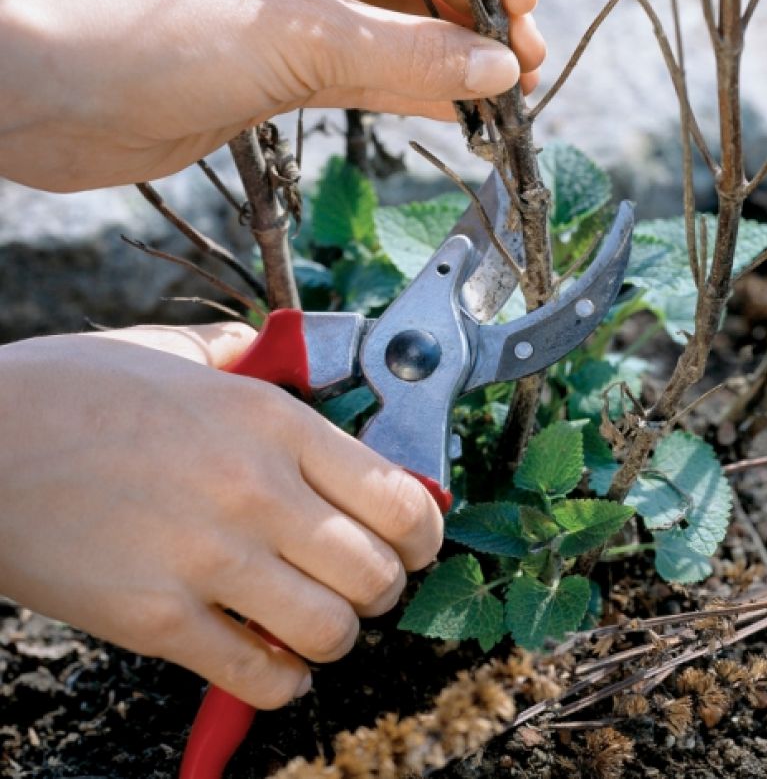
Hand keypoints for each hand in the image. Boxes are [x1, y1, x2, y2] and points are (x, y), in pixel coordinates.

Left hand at [0, 0, 544, 190]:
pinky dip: (416, 87)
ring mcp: (302, 7)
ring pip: (401, 24)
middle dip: (480, 14)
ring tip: (508, 96)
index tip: (522, 8)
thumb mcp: (303, 35)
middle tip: (525, 70)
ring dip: (455, 56)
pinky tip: (461, 109)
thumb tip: (501, 69)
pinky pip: (373, 69)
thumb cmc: (162, 32)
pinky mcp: (289, 64)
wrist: (68, 96)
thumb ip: (411, 53)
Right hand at [0, 323, 442, 707]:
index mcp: (272, 422)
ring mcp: (208, 559)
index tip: (416, 541)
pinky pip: (257, 677)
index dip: (424, 532)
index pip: (399, 496)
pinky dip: (281, 683)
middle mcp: (256, 490)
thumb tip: (281, 359)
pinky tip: (271, 662)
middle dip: (384, 588)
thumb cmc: (75, 389)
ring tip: (315, 622)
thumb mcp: (178, 351)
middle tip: (364, 582)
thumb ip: (245, 357)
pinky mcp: (155, 620)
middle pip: (379, 572)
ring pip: (331, 631)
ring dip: (336, 635)